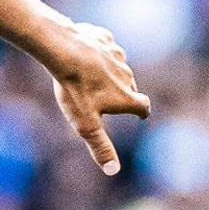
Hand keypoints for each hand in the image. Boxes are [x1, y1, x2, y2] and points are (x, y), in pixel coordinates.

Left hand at [43, 20, 151, 175]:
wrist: (65, 50)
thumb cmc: (76, 90)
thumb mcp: (86, 125)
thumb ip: (100, 147)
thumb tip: (113, 171)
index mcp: (126, 96)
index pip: (143, 106)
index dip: (142, 111)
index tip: (141, 114)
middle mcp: (127, 74)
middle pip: (130, 86)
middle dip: (124, 93)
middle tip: (112, 99)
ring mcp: (116, 54)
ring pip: (118, 65)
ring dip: (112, 72)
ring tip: (96, 78)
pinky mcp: (104, 38)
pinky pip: (106, 45)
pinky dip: (101, 51)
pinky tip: (88, 53)